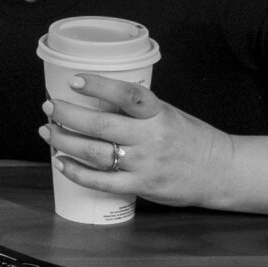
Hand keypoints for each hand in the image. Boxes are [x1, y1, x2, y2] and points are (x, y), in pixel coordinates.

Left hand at [40, 73, 234, 208]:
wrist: (219, 171)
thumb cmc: (188, 137)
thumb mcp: (167, 113)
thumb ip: (136, 109)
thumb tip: (93, 99)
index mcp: (158, 113)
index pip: (127, 95)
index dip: (98, 86)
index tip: (74, 81)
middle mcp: (151, 137)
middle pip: (100, 125)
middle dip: (67, 115)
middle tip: (49, 106)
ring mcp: (145, 163)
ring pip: (95, 152)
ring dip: (65, 141)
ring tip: (48, 131)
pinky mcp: (142, 186)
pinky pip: (102, 181)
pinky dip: (77, 172)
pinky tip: (61, 162)